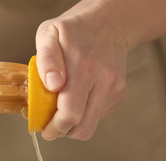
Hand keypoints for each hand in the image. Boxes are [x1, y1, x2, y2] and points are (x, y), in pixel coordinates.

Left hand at [35, 2, 127, 140]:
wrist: (109, 23)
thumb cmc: (74, 30)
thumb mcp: (49, 34)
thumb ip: (47, 59)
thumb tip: (53, 85)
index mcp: (81, 67)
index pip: (70, 113)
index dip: (56, 128)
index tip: (45, 130)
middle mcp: (103, 80)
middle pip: (83, 127)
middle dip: (64, 132)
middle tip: (52, 127)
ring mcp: (114, 88)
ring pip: (92, 126)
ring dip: (74, 126)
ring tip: (63, 112)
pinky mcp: (119, 92)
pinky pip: (99, 116)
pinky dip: (86, 115)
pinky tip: (78, 99)